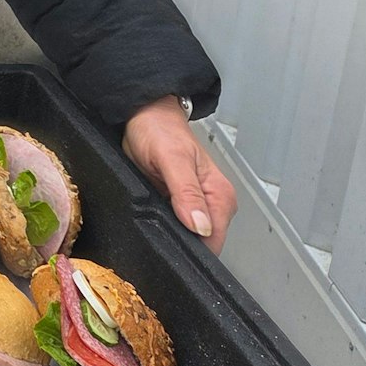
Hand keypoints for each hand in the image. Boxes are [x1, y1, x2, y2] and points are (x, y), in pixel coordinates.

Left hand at [122, 96, 236, 253]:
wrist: (145, 116)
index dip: (194, 249)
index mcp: (220, 195)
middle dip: (182, 242)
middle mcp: (214, 203)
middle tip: (156, 227)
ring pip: (190, 236)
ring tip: (154, 217)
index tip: (172, 246)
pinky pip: (178, 225)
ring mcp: (198, 205)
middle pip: (204, 242)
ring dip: (173, 234)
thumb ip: (187, 192)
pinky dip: (166, 225)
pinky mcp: (182, 204)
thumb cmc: (159, 131)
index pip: (214, 240)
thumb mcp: (171, 159)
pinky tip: (154, 215)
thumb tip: (201, 226)